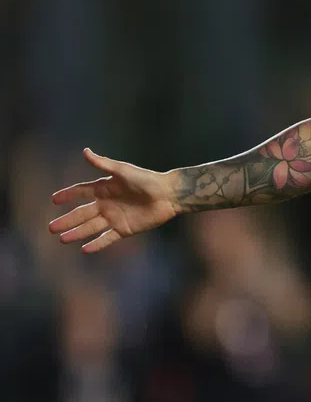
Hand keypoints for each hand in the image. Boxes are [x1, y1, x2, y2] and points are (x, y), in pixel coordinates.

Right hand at [49, 148, 178, 252]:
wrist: (169, 195)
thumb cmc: (147, 180)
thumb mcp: (123, 171)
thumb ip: (103, 163)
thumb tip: (85, 151)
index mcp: (105, 188)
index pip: (81, 192)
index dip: (68, 195)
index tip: (53, 200)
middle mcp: (107, 204)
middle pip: (82, 213)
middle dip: (67, 220)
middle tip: (51, 228)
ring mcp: (115, 217)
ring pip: (91, 227)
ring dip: (76, 233)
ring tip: (62, 239)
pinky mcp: (125, 229)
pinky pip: (107, 238)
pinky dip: (97, 244)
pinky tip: (84, 249)